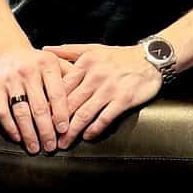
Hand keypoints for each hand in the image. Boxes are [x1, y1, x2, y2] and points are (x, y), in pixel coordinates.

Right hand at [0, 46, 74, 154]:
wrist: (7, 49)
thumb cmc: (37, 61)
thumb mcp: (55, 62)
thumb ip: (70, 77)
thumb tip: (84, 100)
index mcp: (47, 64)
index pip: (57, 93)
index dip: (61, 113)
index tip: (65, 130)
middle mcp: (29, 70)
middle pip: (39, 106)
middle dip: (46, 130)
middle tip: (51, 147)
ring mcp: (11, 79)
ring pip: (21, 112)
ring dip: (29, 133)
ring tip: (35, 148)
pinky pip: (3, 111)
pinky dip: (11, 127)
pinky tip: (18, 138)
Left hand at [42, 43, 162, 148]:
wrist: (151, 58)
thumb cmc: (120, 56)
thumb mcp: (93, 49)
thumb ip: (68, 50)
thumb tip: (45, 50)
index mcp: (86, 63)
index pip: (61, 87)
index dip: (49, 104)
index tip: (40, 117)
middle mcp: (95, 76)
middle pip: (70, 103)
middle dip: (56, 123)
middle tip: (47, 136)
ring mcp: (109, 89)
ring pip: (84, 114)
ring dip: (72, 132)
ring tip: (63, 143)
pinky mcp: (123, 100)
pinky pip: (104, 119)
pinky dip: (94, 130)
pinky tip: (87, 136)